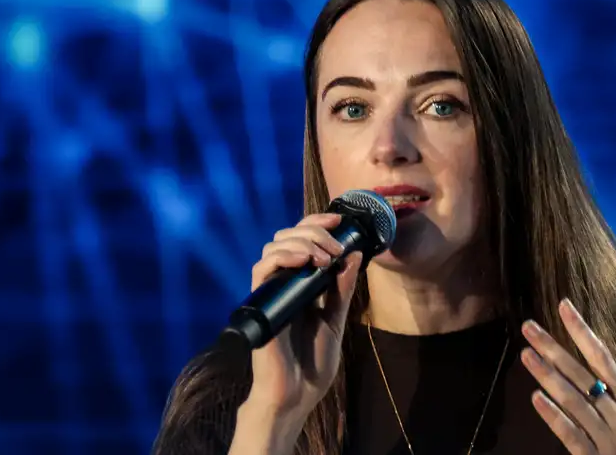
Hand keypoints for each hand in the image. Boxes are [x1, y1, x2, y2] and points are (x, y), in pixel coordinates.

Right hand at [243, 213, 363, 418]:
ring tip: (323, 258)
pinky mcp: (260, 301)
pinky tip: (303, 261)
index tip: (339, 221)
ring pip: (275, 246)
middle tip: (334, 247)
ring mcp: (271, 290)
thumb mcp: (336, 319)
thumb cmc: (314, 362)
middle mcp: (285, 282)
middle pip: (289, 236)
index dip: (318, 224)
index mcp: (303, 283)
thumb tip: (354, 254)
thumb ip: (343, 288)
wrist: (297, 393)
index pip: (304, 240)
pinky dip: (283, 256)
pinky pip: (262, 267)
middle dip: (314, 231)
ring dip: (302, 242)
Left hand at [520, 299, 615, 454]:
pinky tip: (536, 399)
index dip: (583, 331)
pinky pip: (571, 435)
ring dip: (549, 377)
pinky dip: (554, 417)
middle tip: (529, 327)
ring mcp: (607, 438)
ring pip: (574, 402)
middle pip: (583, 376)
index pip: (604, 359)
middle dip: (555, 349)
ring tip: (526, 355)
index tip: (564, 307)